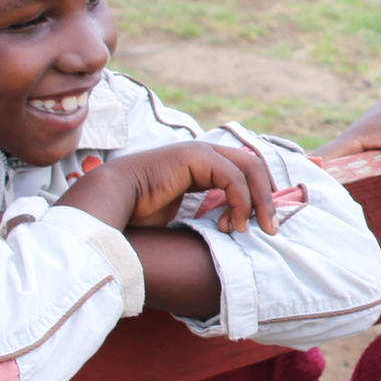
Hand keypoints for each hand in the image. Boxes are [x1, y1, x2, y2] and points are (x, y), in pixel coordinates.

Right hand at [60, 143, 277, 234]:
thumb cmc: (137, 215)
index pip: (244, 172)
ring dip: (258, 201)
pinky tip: (233, 223)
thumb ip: (206, 213)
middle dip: (267, 197)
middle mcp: (203, 154)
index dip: (260, 195)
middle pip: (253, 167)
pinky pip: (233, 177)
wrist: (107, 204)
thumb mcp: (182, 215)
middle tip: (272, 228)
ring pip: (249, 169)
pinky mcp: (194, 156)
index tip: (264, 224)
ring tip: (253, 229)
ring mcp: (199, 151)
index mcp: (201, 166)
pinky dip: (241, 201)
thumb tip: (232, 229)